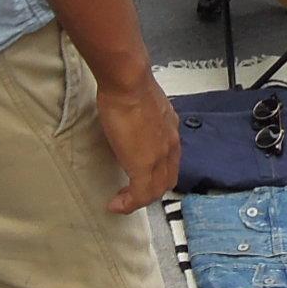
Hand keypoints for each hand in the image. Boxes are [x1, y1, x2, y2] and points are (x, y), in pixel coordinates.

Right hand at [95, 73, 178, 213]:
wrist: (128, 82)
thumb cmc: (129, 83)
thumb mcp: (141, 101)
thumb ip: (141, 114)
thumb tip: (130, 118)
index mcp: (170, 128)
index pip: (170, 159)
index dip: (157, 172)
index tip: (140, 175)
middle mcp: (171, 145)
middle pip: (166, 178)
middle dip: (151, 190)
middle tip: (132, 194)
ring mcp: (159, 157)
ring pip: (156, 190)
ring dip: (139, 199)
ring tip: (122, 201)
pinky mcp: (144, 166)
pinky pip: (140, 195)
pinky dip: (128, 204)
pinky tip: (115, 205)